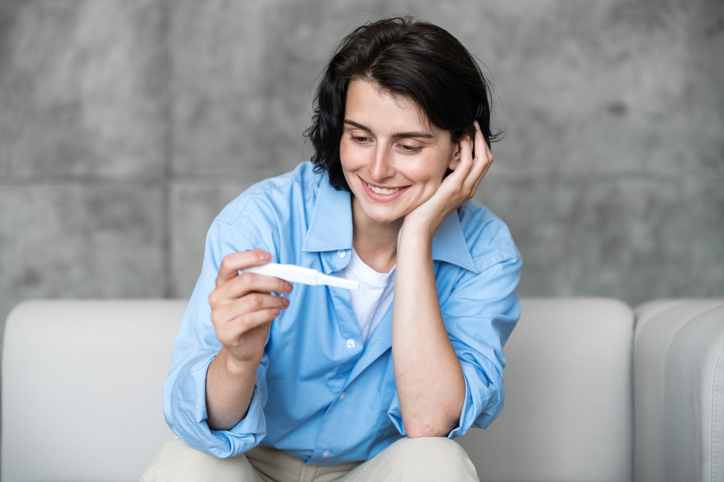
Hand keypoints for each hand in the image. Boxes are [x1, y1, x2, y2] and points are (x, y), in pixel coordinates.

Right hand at [208, 249, 292, 365]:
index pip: (229, 263)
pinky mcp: (224, 333)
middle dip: (273, 281)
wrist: (245, 348)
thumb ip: (258, 277)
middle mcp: (216, 297)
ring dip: (274, 301)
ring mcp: (218, 316)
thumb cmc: (252, 318)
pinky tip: (276, 313)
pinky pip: (251, 319)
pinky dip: (268, 314)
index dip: (249, 257)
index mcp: (222, 284)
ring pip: (253, 300)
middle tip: (288, 286)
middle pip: (246, 280)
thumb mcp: (257, 294)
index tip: (269, 257)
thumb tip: (264, 255)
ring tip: (284, 303)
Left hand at [402, 121, 493, 238]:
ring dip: (477, 140)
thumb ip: (441, 177)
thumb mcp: (435, 190)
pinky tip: (460, 139)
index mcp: (467, 189)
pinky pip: (468, 164)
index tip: (472, 132)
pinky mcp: (455, 188)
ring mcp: (464, 189)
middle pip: (487, 159)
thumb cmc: (422, 211)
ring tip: (470, 126)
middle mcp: (469, 189)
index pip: (482, 164)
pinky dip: (467, 149)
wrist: (418, 229)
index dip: (480, 146)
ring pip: (482, 159)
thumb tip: (438, 161)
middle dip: (482, 139)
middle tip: (474, 124)